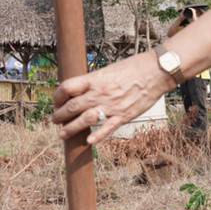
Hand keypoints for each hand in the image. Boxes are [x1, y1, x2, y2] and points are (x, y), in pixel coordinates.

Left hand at [53, 51, 171, 143]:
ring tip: (62, 135)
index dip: (57, 96)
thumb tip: (81, 90)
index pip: (67, 88)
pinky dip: (97, 136)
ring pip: (85, 120)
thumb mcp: (108, 70)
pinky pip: (107, 128)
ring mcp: (111, 106)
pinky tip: (89, 141)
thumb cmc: (133, 68)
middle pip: (72, 107)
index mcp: (95, 79)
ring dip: (70, 129)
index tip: (56, 102)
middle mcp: (99, 93)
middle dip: (59, 116)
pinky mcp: (123, 116)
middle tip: (55, 120)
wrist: (155, 71)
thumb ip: (94, 81)